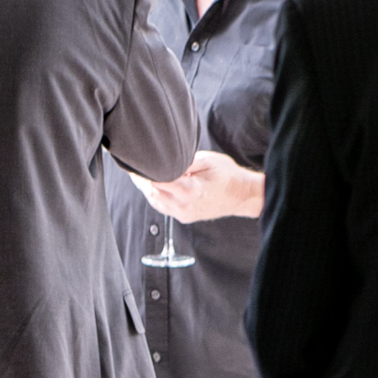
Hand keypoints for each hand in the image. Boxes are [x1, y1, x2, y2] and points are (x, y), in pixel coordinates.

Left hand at [133, 149, 265, 222]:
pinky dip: (157, 197)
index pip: (156, 181)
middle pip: (153, 192)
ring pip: (156, 202)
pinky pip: (163, 208)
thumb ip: (182, 161)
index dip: (144, 172)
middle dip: (143, 180)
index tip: (137, 163)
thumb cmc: (228, 175)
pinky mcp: (184, 217)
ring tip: (143, 176)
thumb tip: (162, 159)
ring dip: (149, 189)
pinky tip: (156, 186)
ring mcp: (184, 214)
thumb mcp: (206, 160)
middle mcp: (184, 205)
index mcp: (189, 190)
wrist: (242, 195)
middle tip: (136, 167)